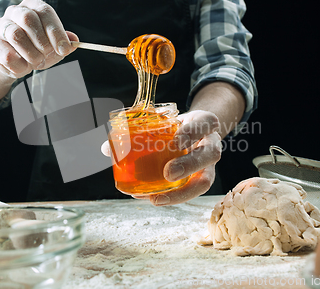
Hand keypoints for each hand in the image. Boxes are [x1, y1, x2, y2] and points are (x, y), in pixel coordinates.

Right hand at [0, 0, 77, 78]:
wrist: (14, 63)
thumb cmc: (36, 50)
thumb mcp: (53, 47)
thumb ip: (64, 43)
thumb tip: (74, 41)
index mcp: (33, 6)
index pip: (45, 11)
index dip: (56, 32)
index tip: (64, 49)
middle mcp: (15, 11)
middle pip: (27, 18)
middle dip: (42, 41)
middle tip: (47, 54)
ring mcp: (1, 25)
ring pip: (16, 35)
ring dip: (31, 54)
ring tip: (36, 62)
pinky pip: (7, 55)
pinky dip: (20, 65)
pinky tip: (24, 67)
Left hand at [102, 110, 221, 205]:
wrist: (192, 133)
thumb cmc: (175, 127)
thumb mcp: (163, 120)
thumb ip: (138, 129)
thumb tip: (107, 149)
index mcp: (204, 123)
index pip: (206, 122)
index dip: (193, 131)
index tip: (177, 141)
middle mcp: (210, 144)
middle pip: (211, 154)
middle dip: (190, 165)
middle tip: (168, 173)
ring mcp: (208, 165)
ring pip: (206, 180)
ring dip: (182, 191)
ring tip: (157, 197)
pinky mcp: (202, 179)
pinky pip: (191, 192)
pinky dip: (172, 197)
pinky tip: (152, 199)